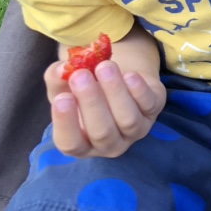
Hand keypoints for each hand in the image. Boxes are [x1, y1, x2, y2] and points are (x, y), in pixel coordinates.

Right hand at [44, 59, 165, 157]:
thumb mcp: (65, 85)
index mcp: (82, 144)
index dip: (66, 124)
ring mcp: (134, 131)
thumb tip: (60, 70)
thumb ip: (56, 79)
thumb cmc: (85, 89)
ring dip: (115, 92)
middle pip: (102, 132)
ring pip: (128, 119)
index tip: (62, 98)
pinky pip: (149, 105)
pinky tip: (129, 75)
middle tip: (80, 75)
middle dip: (91, 102)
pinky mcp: (153, 112)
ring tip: (104, 66)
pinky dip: (139, 90)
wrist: (116, 77)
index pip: (71, 144)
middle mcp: (109, 144)